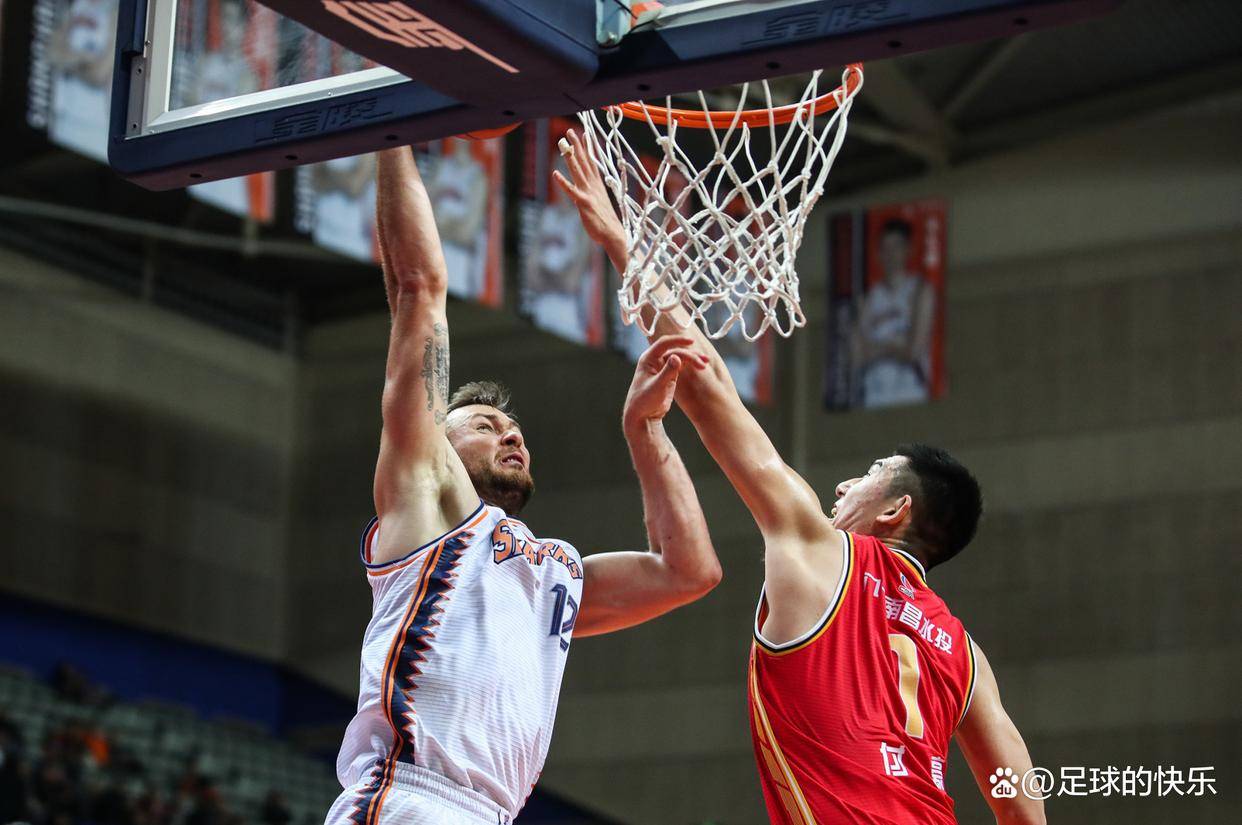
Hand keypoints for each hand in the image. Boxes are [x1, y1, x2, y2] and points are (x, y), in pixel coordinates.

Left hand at [553, 129, 625, 250]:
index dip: (588, 147)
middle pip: (584, 161)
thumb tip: (593, 188)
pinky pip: (571, 191)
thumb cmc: (606, 221)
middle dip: (577, 145)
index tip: (585, 133)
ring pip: (577, 171)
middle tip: (570, 131)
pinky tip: (555, 173)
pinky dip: (563, 182)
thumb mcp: (600, 202)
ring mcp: (588, 193)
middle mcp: (593, 185)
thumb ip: (595, 193)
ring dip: (569, 156)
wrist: (613, 234)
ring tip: (563, 143)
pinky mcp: (583, 203)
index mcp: (597, 184)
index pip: (592, 162)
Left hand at [624, 336, 708, 429]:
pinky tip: (701, 365)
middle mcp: (655, 360)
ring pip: (680, 357)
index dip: (677, 340)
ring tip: (705, 363)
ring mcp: (663, 367)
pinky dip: (691, 364)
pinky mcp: (670, 375)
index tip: (691, 342)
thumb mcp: (657, 386)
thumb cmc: (644, 401)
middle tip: (702, 364)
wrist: (643, 415)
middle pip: (675, 351)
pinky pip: (681, 365)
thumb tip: (677, 357)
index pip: (664, 343)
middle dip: (689, 355)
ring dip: (692, 358)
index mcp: (648, 359)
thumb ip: (667, 372)